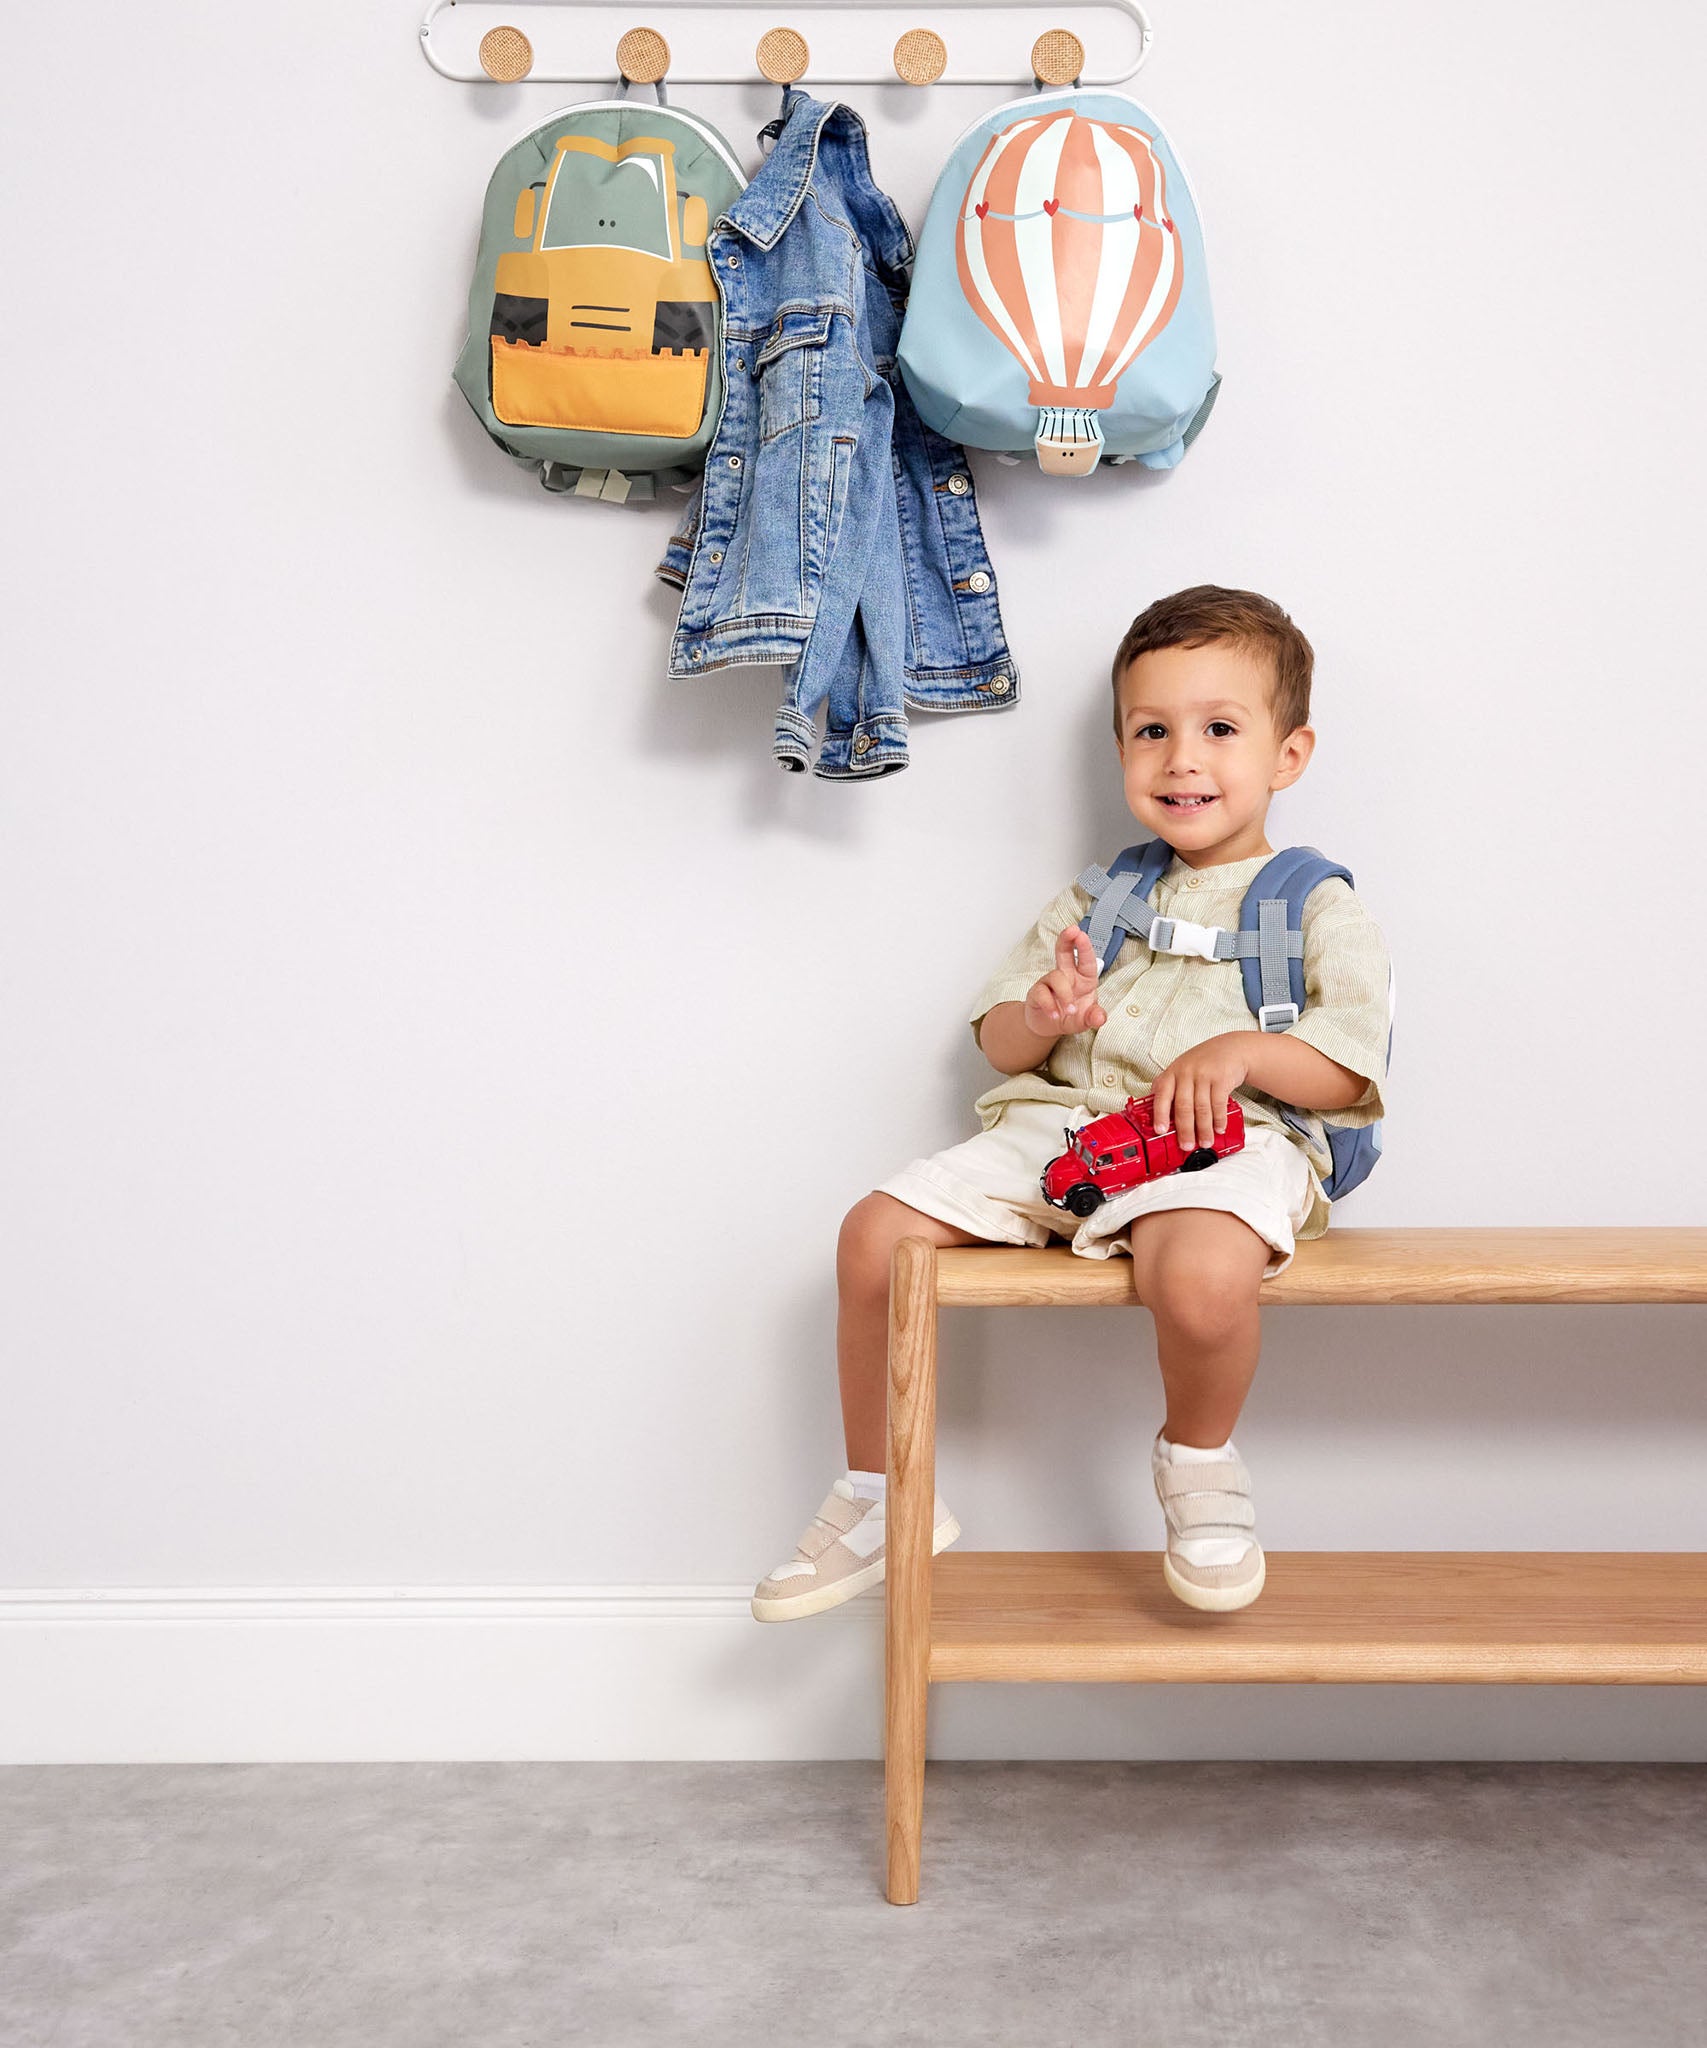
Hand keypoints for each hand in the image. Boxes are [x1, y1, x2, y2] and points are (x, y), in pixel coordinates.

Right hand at [1022, 926, 1106, 1038]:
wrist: (1048, 1027)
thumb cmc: (1070, 1016)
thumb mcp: (1086, 1020)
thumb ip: (1094, 1017)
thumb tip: (1100, 1017)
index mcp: (1083, 978)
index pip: (1086, 960)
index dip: (1084, 946)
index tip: (1081, 934)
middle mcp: (1067, 975)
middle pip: (1064, 952)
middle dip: (1067, 939)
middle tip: (1072, 930)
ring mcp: (1050, 982)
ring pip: (1056, 977)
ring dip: (1065, 995)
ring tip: (1070, 1011)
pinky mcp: (1037, 992)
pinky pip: (1041, 993)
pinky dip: (1050, 1006)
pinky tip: (1054, 1015)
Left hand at [1150, 1034, 1251, 1153]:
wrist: (1230, 1049)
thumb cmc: (1202, 1063)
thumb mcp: (1181, 1069)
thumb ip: (1170, 1087)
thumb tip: (1157, 1112)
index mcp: (1172, 1073)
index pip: (1162, 1094)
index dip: (1160, 1114)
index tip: (1160, 1130)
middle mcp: (1186, 1072)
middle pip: (1183, 1106)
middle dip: (1185, 1129)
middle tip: (1186, 1145)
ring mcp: (1204, 1074)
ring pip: (1202, 1108)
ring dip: (1204, 1129)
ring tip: (1204, 1142)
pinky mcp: (1222, 1078)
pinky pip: (1219, 1103)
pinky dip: (1219, 1119)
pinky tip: (1219, 1128)